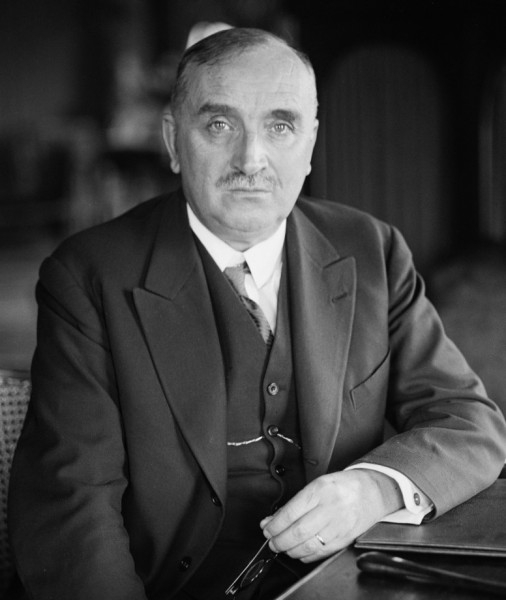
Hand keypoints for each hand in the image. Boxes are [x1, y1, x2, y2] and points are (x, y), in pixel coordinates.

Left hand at [260, 469, 402, 562]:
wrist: (372, 491)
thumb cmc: (343, 486)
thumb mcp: (318, 484)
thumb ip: (297, 502)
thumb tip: (274, 519)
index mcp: (320, 490)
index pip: (291, 512)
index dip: (275, 524)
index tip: (266, 528)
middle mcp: (330, 508)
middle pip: (299, 531)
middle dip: (280, 540)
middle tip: (271, 542)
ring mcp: (339, 525)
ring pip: (309, 545)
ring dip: (291, 550)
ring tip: (282, 547)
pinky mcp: (345, 539)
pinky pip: (322, 552)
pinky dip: (307, 556)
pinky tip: (299, 552)